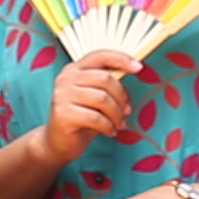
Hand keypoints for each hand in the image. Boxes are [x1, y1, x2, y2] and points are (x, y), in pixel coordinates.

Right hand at [29, 50, 140, 164]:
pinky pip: (95, 117)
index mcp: (74, 69)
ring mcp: (62, 95)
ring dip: (116, 114)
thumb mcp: (96, 97)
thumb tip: (133, 72)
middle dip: (121, 97)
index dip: (120, 59)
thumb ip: (108, 84)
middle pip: (105, 79)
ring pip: (102, 99)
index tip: (138, 67)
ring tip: (119, 124)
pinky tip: (109, 132)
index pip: (99, 55)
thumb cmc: (82, 118)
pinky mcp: (62, 113)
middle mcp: (66, 78)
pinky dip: (108, 126)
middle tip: (127, 112)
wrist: (59, 143)